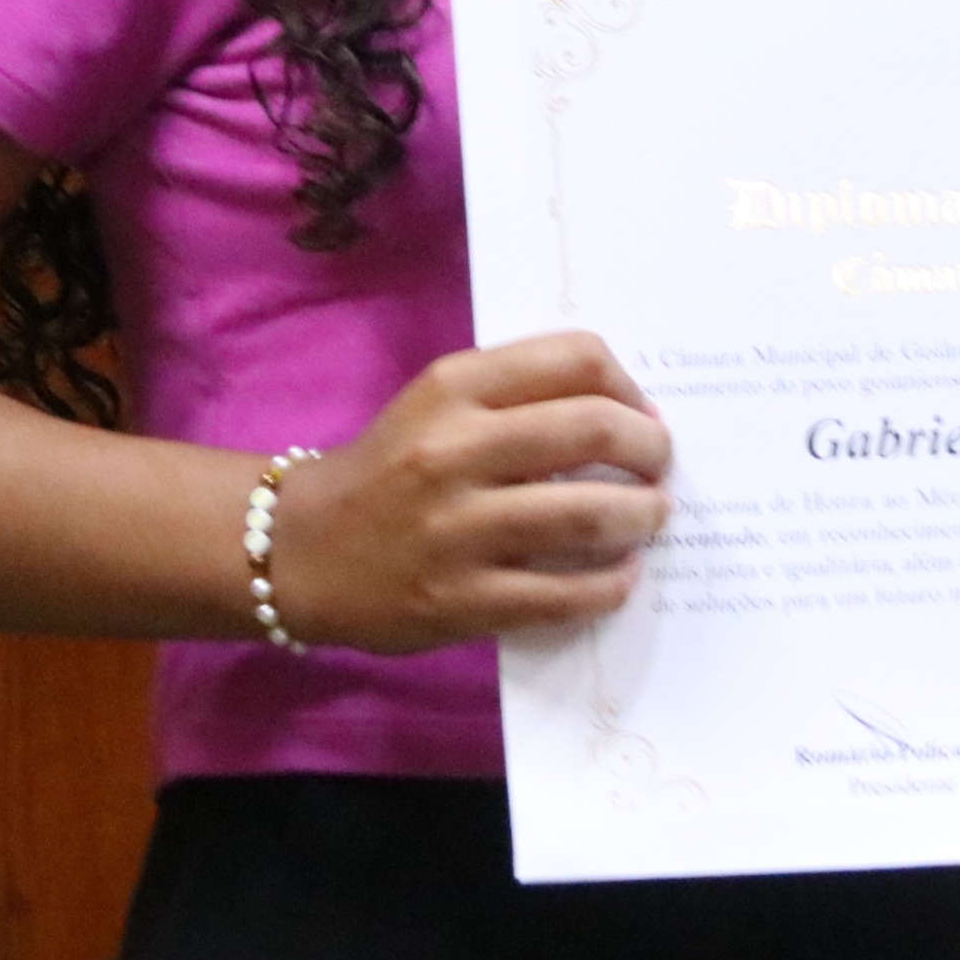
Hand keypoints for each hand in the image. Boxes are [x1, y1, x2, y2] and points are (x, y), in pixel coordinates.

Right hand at [263, 332, 672, 653]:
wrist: (299, 550)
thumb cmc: (387, 470)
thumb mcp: (438, 407)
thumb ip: (516, 398)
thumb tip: (627, 413)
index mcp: (453, 388)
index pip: (575, 358)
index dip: (628, 385)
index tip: (640, 412)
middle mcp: (454, 450)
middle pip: (594, 429)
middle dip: (650, 447)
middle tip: (660, 465)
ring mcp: (456, 530)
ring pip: (587, 514)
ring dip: (641, 516)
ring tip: (649, 518)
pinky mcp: (458, 600)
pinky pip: (561, 595)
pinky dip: (608, 586)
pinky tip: (619, 578)